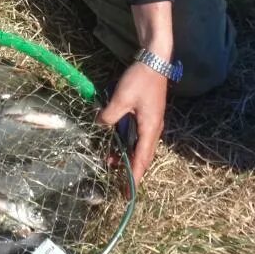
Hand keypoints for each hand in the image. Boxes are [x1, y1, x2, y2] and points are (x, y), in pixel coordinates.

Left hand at [96, 61, 167, 183]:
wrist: (154, 61)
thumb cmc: (140, 80)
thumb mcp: (121, 99)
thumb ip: (110, 116)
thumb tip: (100, 125)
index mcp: (150, 129)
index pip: (141, 159)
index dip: (134, 176)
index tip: (128, 192)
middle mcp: (153, 129)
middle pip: (142, 155)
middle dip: (131, 169)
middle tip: (119, 182)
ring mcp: (151, 121)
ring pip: (139, 145)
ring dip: (127, 154)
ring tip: (110, 161)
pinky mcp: (147, 114)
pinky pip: (138, 134)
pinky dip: (128, 141)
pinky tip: (116, 140)